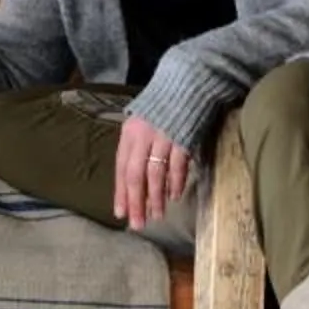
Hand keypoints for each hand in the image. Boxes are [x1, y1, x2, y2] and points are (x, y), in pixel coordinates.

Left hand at [111, 114, 192, 229]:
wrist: (187, 84)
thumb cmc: (163, 109)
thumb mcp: (142, 125)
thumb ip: (137, 149)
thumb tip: (133, 181)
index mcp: (130, 134)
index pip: (121, 168)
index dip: (121, 192)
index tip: (121, 213)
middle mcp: (143, 136)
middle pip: (135, 175)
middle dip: (136, 202)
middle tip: (138, 223)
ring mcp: (163, 137)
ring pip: (156, 173)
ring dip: (156, 197)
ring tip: (157, 215)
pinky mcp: (183, 137)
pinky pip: (177, 165)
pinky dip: (176, 182)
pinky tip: (174, 196)